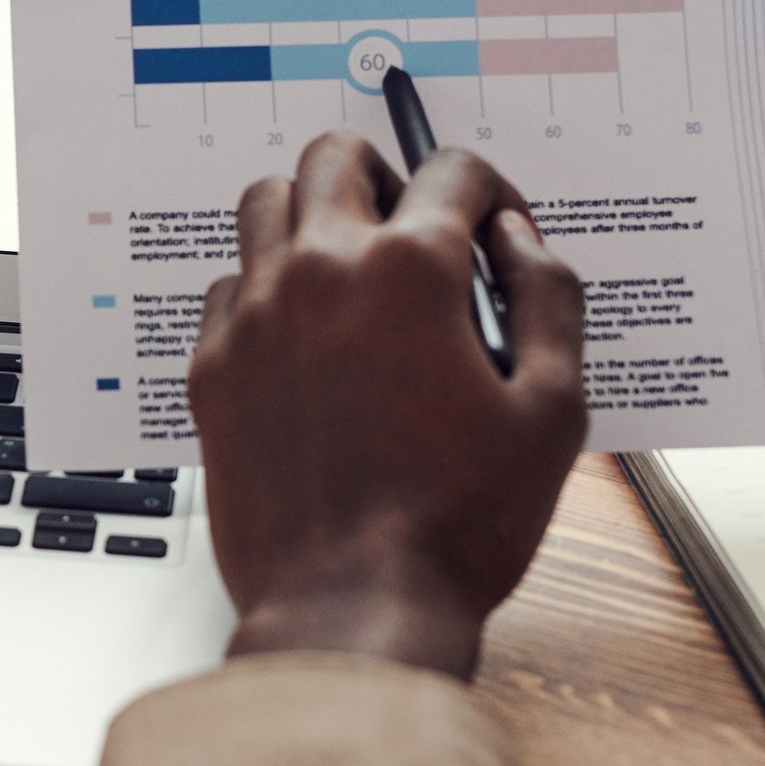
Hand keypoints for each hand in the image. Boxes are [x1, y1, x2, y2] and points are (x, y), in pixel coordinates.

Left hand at [189, 135, 587, 676]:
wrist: (353, 610)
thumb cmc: (457, 526)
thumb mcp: (554, 411)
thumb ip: (549, 300)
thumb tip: (518, 241)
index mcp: (410, 271)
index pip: (454, 171)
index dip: (493, 195)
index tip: (499, 237)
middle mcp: (319, 272)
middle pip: (337, 155)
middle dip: (390, 175)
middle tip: (418, 229)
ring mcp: (254, 317)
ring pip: (265, 203)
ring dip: (314, 213)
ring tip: (354, 268)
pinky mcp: (211, 369)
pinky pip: (226, 286)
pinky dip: (266, 287)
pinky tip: (304, 335)